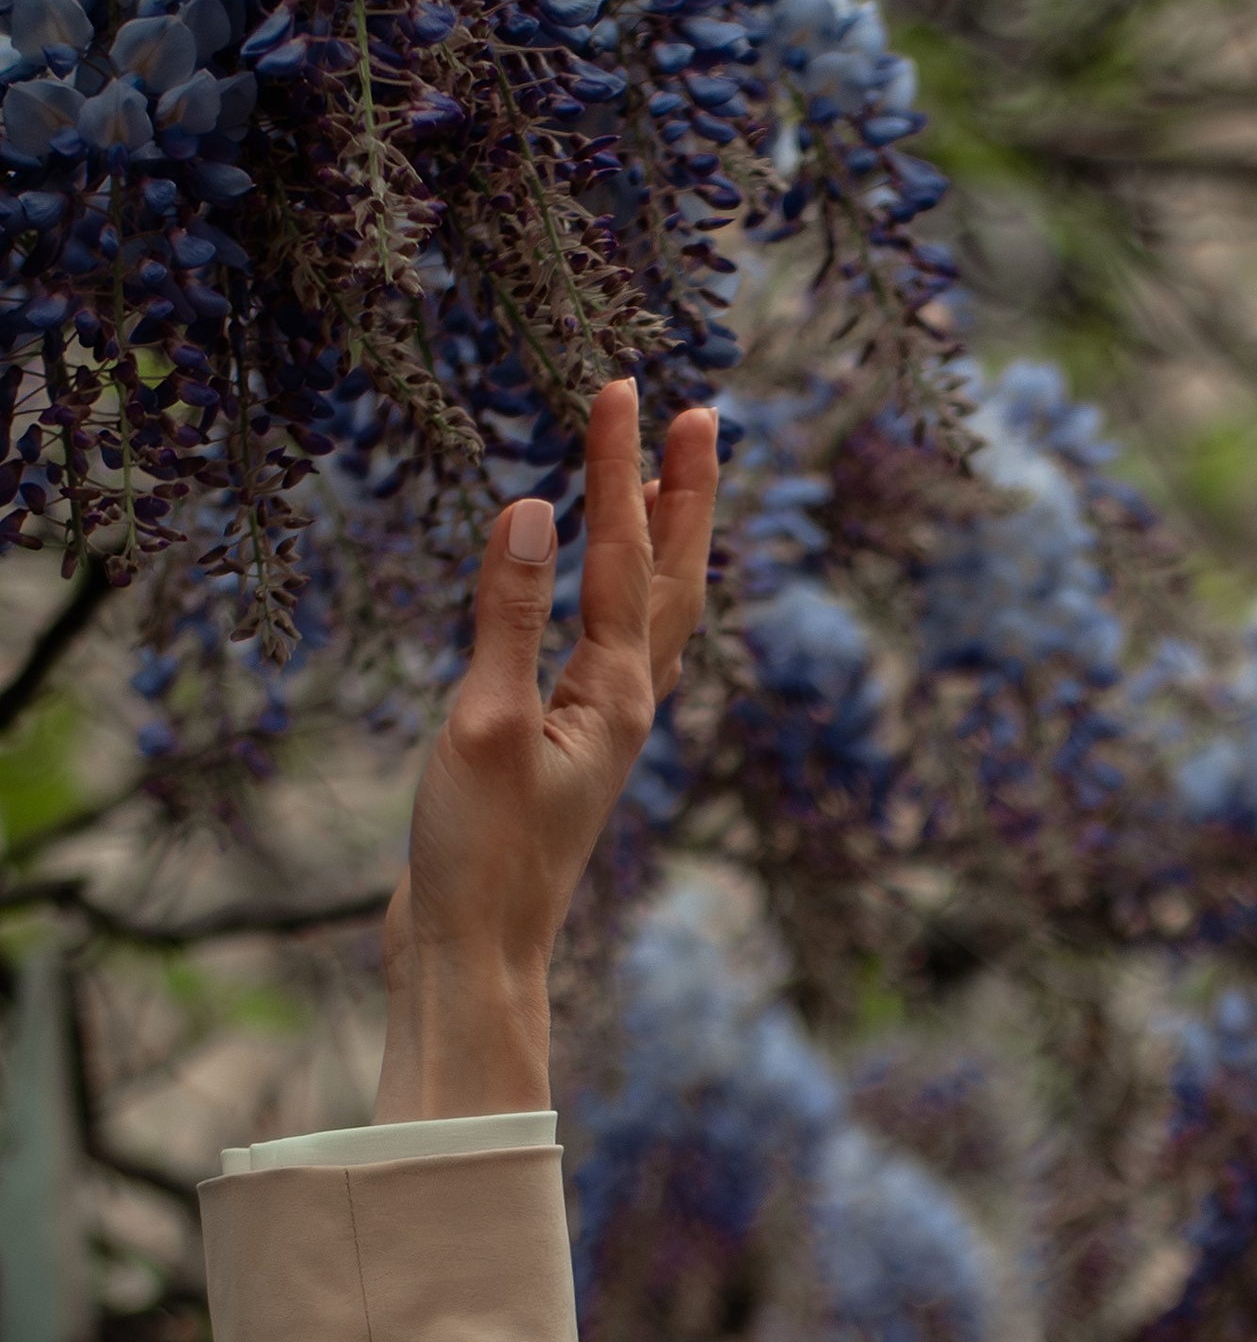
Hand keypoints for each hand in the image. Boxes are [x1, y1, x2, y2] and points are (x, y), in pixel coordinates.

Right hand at [375, 381, 720, 1119]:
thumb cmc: (480, 855)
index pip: (626, 556)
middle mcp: (627, 707)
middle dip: (683, 496)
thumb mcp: (485, 724)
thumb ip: (506, 617)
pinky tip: (593, 587)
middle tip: (698, 416)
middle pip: (672, 581)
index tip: (621, 388)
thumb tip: (527, 511)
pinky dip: (614, 597)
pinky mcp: (565, 750)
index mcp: (619, 696)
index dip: (620, 468)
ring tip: (665, 482)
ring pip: (649, 617)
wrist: (474, 953)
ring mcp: (601, 730)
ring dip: (661, 544)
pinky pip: (609, 647)